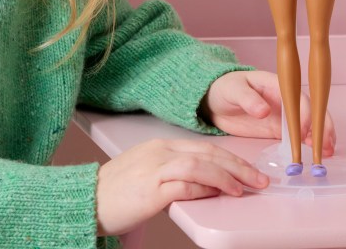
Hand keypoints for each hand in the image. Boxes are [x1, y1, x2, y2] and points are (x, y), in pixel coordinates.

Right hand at [96, 138, 267, 236]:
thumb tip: (205, 184)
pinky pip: (185, 184)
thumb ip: (174, 174)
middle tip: (259, 179)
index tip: (249, 171)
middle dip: (238, 166)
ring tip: (243, 189)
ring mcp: (154, 169)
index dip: (231, 158)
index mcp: (159, 146)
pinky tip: (217, 193)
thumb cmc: (115, 192)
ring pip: (200, 164)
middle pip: (208, 152)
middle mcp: (159, 152)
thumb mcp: (147, 174)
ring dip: (226, 176)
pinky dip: (204, 188)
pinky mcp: (151, 189)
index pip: (204, 147)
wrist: (86, 199)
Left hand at [201, 70, 336, 155]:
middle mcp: (285, 99)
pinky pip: (298, 135)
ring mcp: (284, 114)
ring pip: (309, 123)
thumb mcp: (233, 90)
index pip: (297, 98)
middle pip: (310, 110)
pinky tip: (316, 153)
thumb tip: (264, 111)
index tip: (304, 131)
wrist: (215, 100)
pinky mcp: (279, 128)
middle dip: (321, 126)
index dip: (304, 113)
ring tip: (327, 152)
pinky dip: (309, 143)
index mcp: (276, 84)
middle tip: (326, 144)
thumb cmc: (225, 88)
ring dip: (320, 136)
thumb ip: (248, 99)